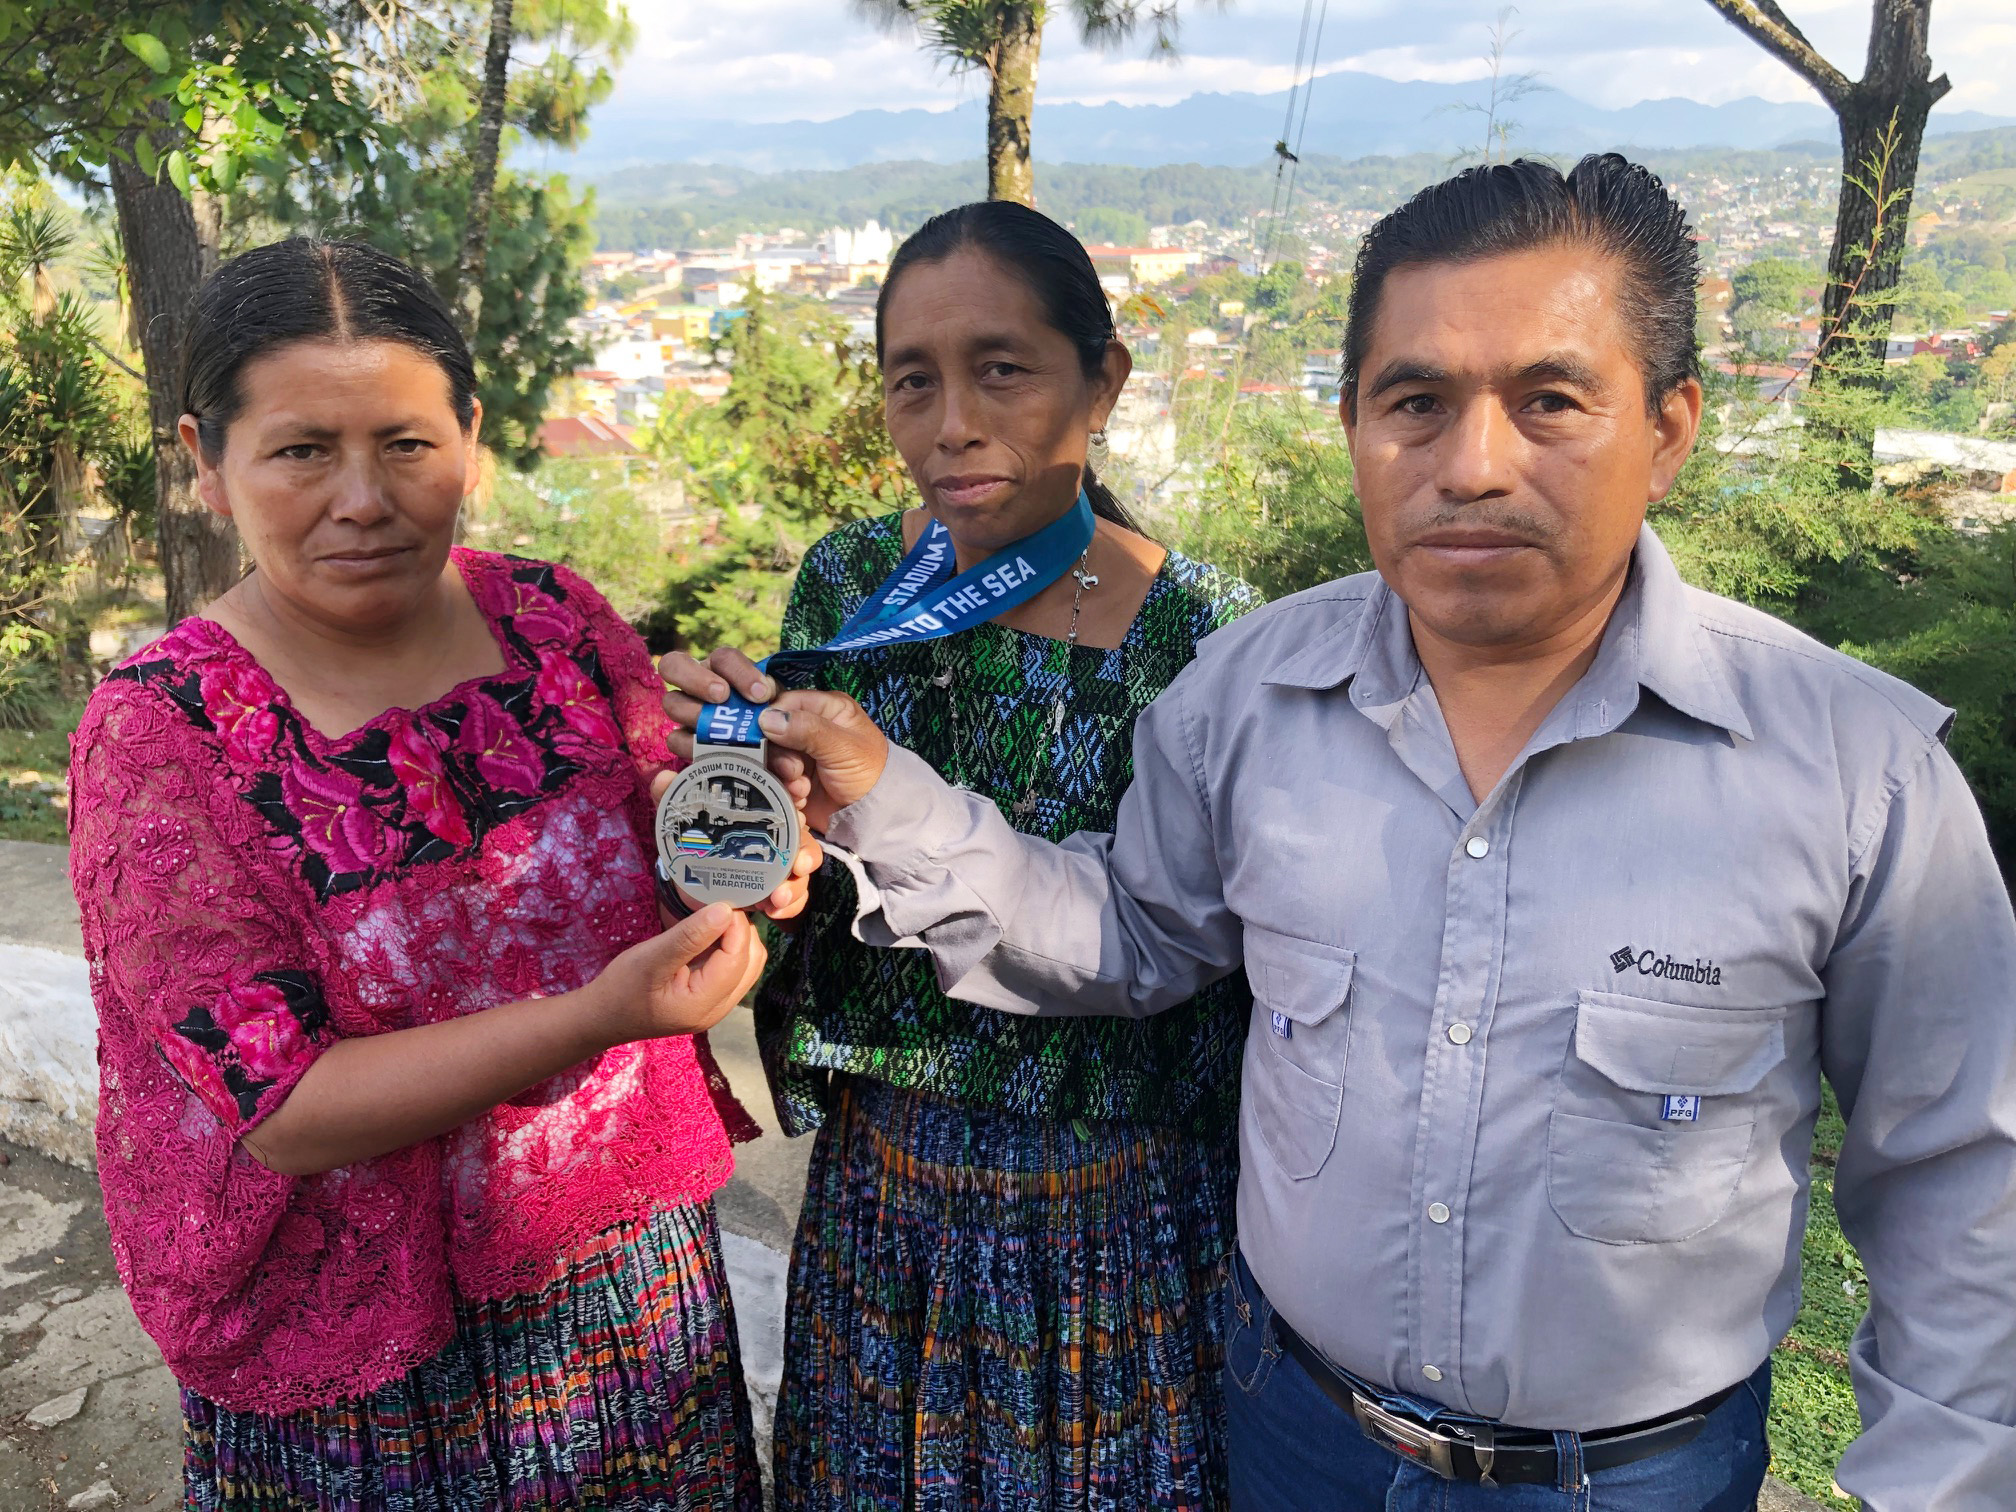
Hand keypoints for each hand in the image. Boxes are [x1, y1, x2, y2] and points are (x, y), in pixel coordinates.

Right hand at [588, 902, 766, 1045]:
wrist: (602, 1017)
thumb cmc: (621, 988)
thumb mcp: (650, 958)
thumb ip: (689, 937)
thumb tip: (725, 911)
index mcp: (704, 1004)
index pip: (738, 958)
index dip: (736, 926)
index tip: (722, 899)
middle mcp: (718, 1010)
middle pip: (751, 963)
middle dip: (742, 931)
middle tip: (722, 903)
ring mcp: (717, 1007)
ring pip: (746, 966)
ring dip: (738, 938)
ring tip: (716, 915)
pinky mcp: (710, 999)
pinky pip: (733, 970)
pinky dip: (728, 948)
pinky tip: (711, 932)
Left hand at [648, 770, 824, 921]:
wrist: (689, 881)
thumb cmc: (694, 839)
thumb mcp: (683, 817)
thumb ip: (672, 797)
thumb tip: (662, 778)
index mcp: (759, 803)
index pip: (786, 786)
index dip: (796, 783)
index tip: (798, 790)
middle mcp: (778, 829)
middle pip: (803, 833)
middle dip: (805, 849)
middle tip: (798, 864)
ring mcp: (782, 860)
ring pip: (804, 867)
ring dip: (796, 883)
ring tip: (778, 898)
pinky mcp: (779, 886)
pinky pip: (796, 894)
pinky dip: (790, 904)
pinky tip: (775, 911)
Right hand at [754, 691, 890, 830]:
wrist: (874, 814)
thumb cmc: (869, 772)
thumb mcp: (841, 746)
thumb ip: (807, 729)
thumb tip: (768, 718)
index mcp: (827, 708)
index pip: (786, 701)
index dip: (772, 718)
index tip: (767, 736)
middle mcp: (811, 727)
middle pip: (774, 732)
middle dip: (781, 755)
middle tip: (794, 771)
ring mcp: (802, 753)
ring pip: (773, 758)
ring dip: (785, 775)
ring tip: (802, 788)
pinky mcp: (796, 776)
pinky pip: (777, 778)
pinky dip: (786, 788)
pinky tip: (802, 797)